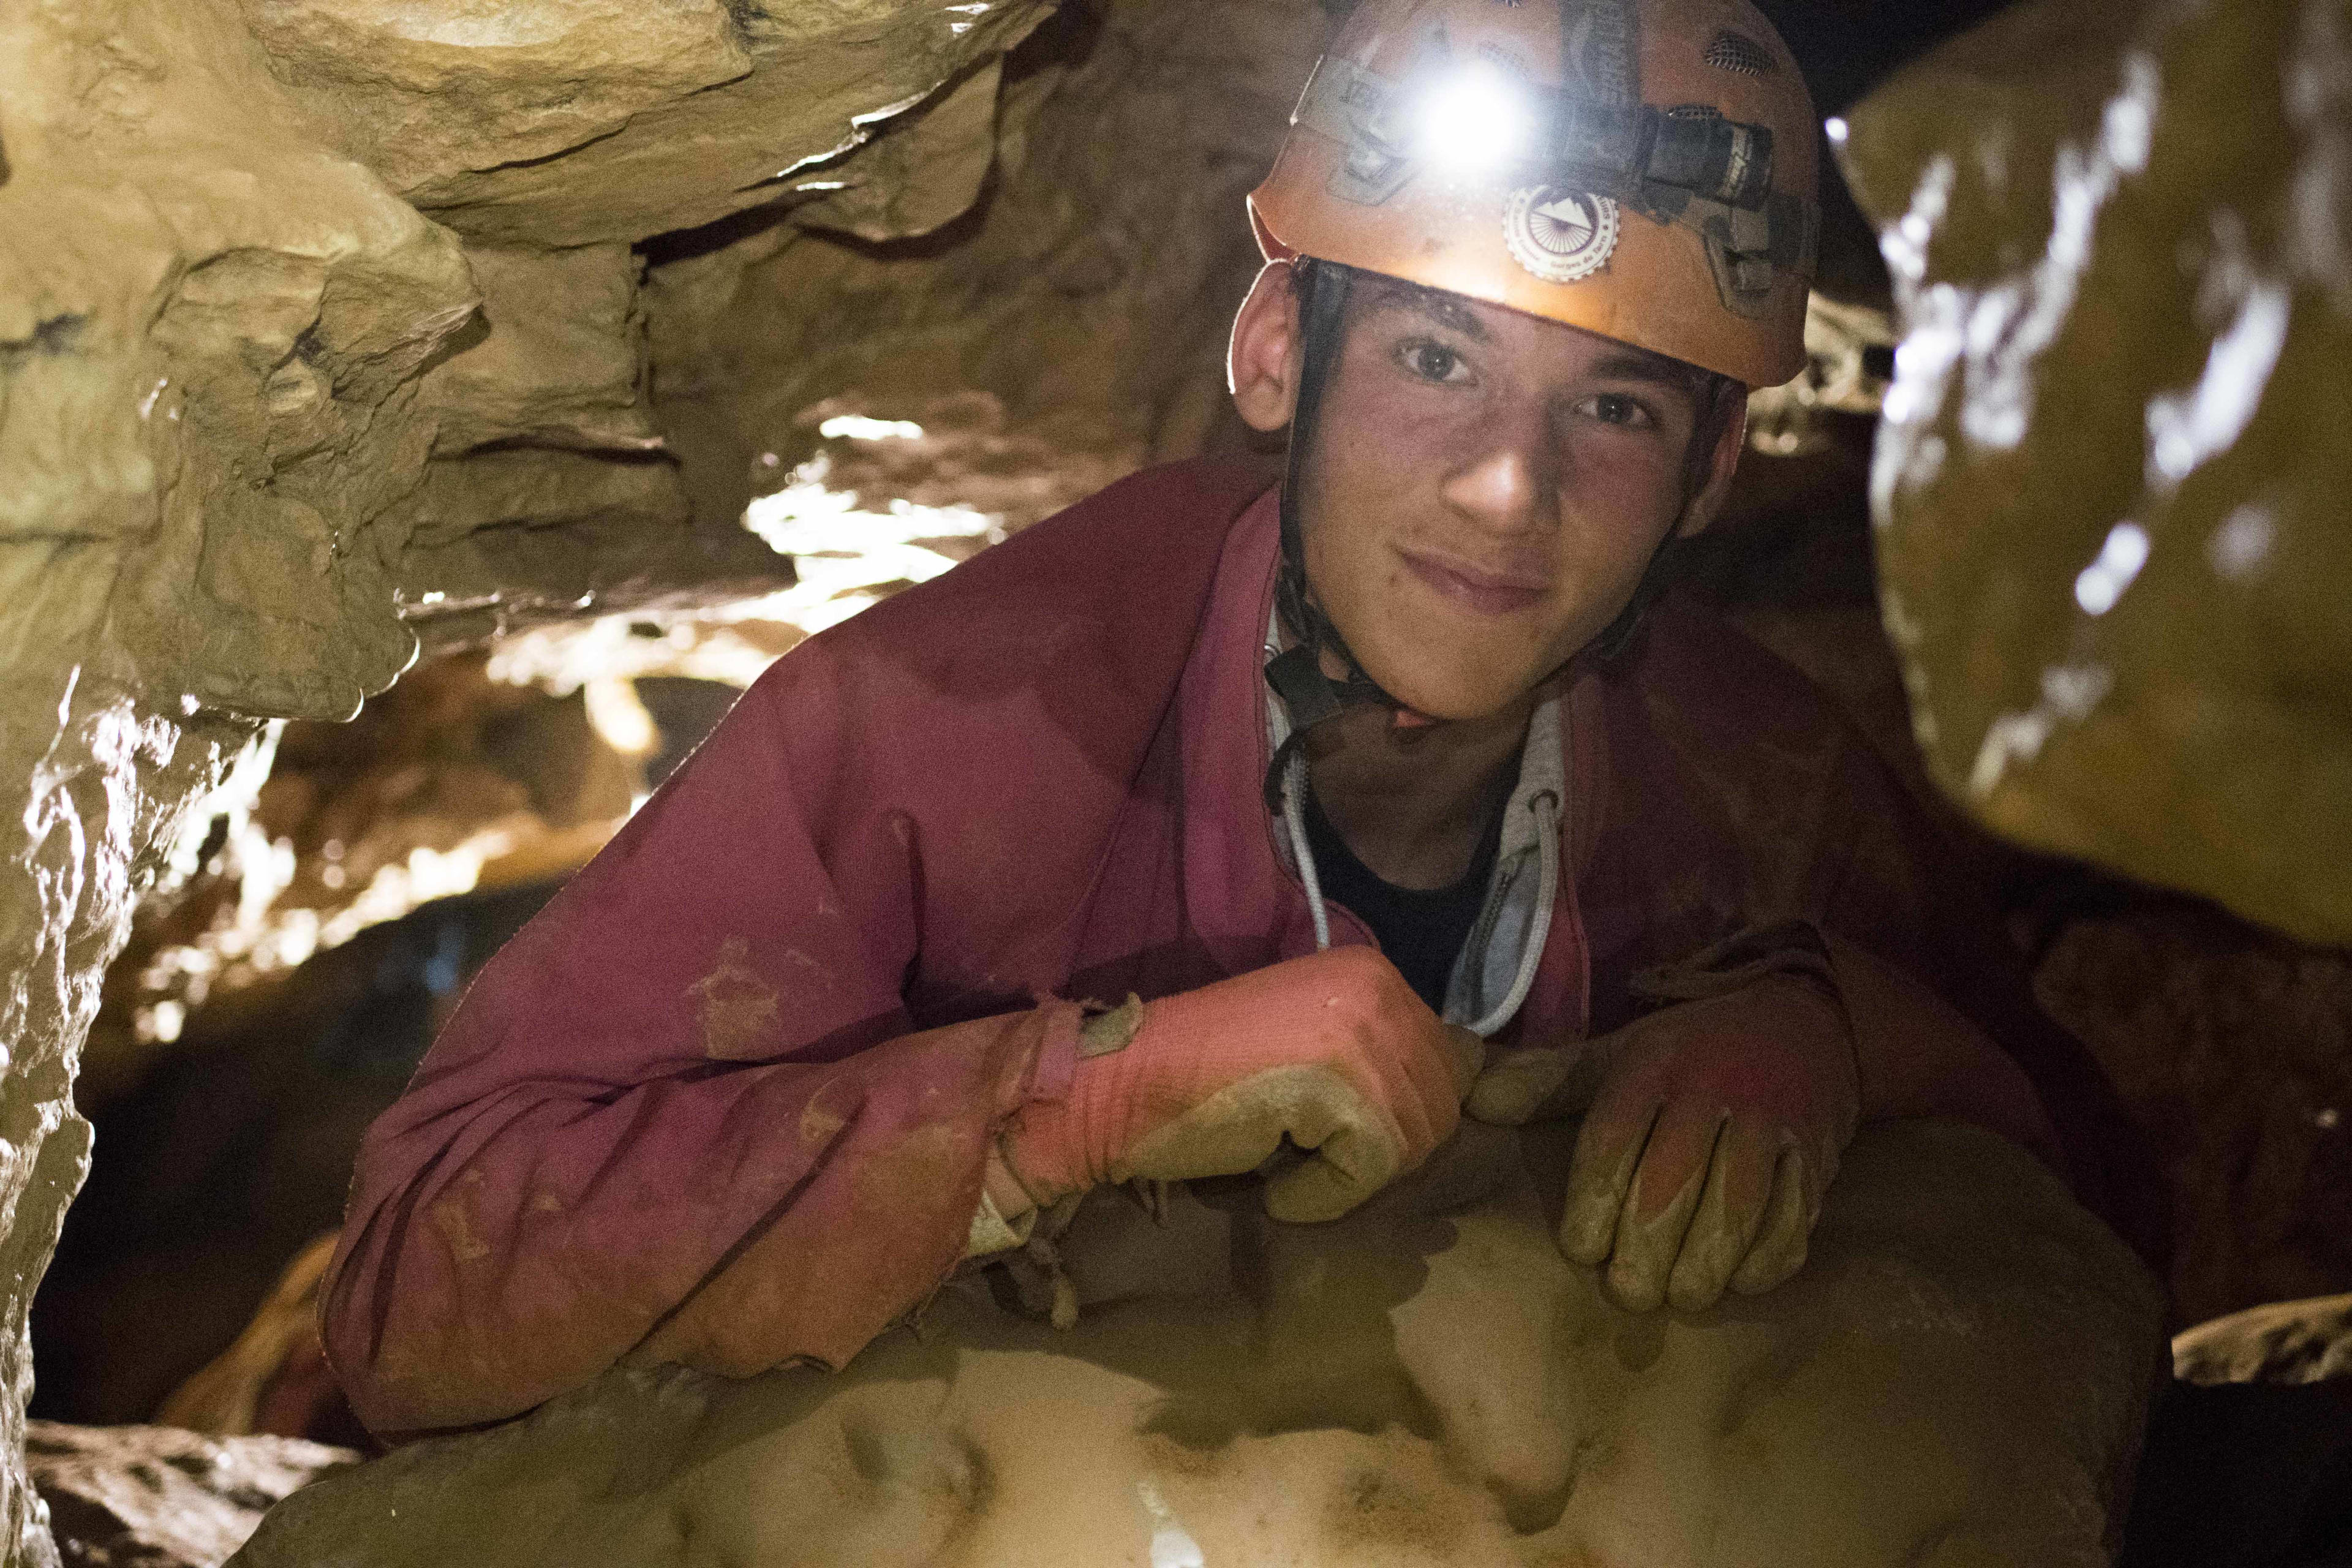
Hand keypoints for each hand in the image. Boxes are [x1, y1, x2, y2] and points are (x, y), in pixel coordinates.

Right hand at [1004, 947, 1484, 1222]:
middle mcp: (1378, 990)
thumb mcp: (1309, 1044)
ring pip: (1408, 1146)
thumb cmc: (1203, 1079)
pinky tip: (1273, 1180)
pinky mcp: (1339, 1085)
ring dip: (1347, 1177)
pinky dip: (1320, 1197)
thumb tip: (1474, 1095)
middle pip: (1440, 1112)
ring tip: (1283, 1160)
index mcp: (1374, 974)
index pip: (1452, 1065)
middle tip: (1304, 1154)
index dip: (1404, 1120)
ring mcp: (1361, 1033)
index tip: (1340, 1135)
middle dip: (1379, 1155)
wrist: (1120, 1087)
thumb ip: (1380, 1058)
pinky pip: (1369, 1174)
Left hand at [1468, 975, 1858, 1310]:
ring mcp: (1770, 1124)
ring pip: (1737, 1204)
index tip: (1582, 1250)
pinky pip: (1795, 1216)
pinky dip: (1770, 1257)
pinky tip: (1741, 1282)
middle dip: (1646, 1248)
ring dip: (1707, 1261)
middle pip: (1672, 1182)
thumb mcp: (1621, 1053)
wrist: (1804, 1019)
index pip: (1614, 1139)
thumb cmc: (1694, 1051)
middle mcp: (1711, 1092)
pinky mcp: (1816, 1154)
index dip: (1594, 1202)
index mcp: (1652, 1068)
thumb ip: (1549, 1083)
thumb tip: (1474, 1103)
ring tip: (1681, 1296)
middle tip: (1630, 1293)